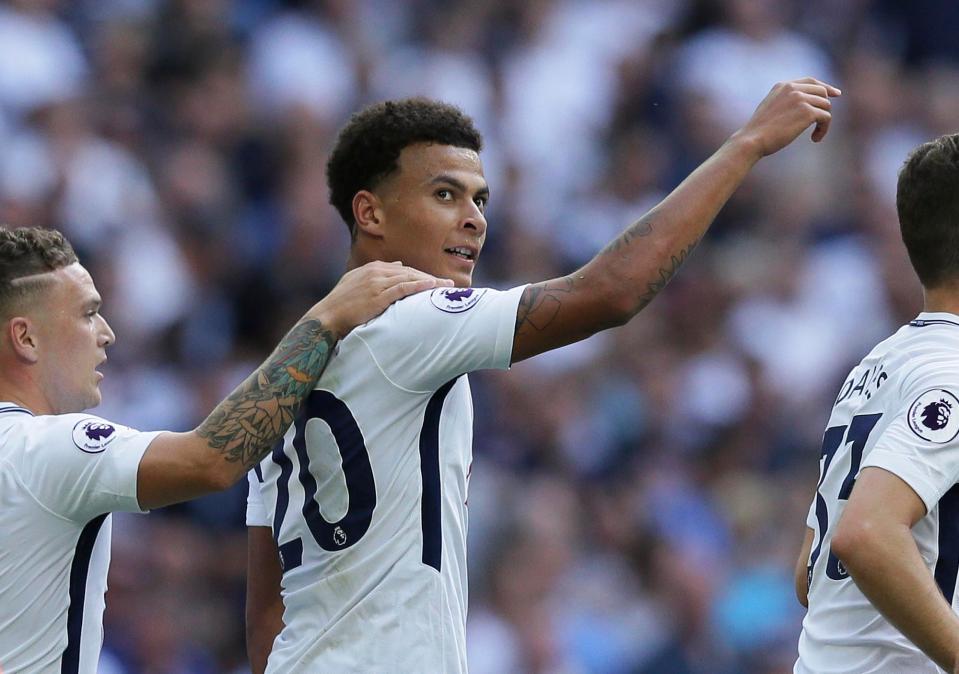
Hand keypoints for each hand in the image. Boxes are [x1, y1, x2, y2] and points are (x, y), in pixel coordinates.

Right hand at [309, 261, 452, 337]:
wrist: (327, 317)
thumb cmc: (341, 305)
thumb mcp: (357, 283)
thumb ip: (376, 274)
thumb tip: (397, 266)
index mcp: (372, 268)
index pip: (403, 269)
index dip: (420, 276)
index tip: (435, 282)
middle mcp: (376, 271)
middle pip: (410, 272)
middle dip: (430, 278)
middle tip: (448, 284)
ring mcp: (377, 282)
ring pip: (410, 278)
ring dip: (430, 282)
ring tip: (446, 287)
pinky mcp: (378, 295)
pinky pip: (404, 287)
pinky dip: (419, 286)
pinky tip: (432, 287)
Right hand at [733, 77, 841, 159]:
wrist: (752, 139)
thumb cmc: (759, 131)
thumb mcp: (770, 110)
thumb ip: (786, 102)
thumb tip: (806, 106)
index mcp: (783, 86)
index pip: (811, 81)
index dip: (826, 87)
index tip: (836, 94)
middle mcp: (793, 88)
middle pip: (822, 92)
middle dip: (825, 107)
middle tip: (822, 122)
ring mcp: (801, 99)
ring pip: (826, 106)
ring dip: (823, 122)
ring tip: (815, 135)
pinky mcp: (807, 112)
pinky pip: (826, 118)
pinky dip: (823, 129)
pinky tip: (815, 139)